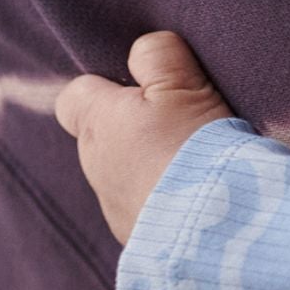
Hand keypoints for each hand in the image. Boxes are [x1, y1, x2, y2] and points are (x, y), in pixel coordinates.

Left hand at [55, 32, 235, 244]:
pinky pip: (145, 211)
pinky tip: (199, 200)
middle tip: (181, 127)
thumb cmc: (197, 147)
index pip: (73, 97)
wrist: (216, 228)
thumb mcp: (184, 85)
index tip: (143, 90)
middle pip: (103, 138)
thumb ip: (158, 56)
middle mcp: (94, 167)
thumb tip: (143, 48)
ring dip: (151, 170)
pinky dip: (165, 203)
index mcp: (97, 123)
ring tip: (197, 168)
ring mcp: (114, 208)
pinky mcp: (138, 241)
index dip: (103, 88)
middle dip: (134, 130)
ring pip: (124, 177)